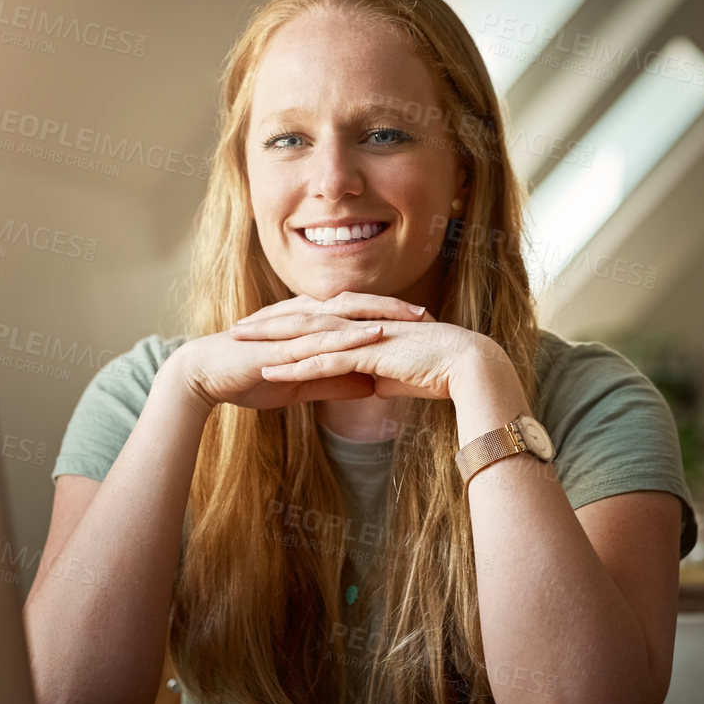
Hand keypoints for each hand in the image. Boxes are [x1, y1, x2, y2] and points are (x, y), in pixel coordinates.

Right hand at [169, 293, 419, 413]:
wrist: (203, 376)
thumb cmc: (247, 376)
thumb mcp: (301, 382)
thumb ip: (334, 381)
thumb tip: (370, 386)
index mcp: (307, 322)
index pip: (354, 314)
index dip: (387, 316)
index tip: (420, 324)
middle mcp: (303, 316)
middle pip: (357, 306)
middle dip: (393, 308)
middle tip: (428, 316)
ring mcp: (293, 326)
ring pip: (344, 315)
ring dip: (380, 315)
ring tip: (412, 320)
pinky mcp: (283, 342)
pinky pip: (323, 336)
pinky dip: (351, 334)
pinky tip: (374, 335)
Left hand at [233, 292, 503, 401]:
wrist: (469, 367)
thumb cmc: (440, 372)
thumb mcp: (400, 375)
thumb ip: (379, 374)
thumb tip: (369, 384)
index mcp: (365, 324)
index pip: (318, 321)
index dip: (286, 324)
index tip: (259, 330)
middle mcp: (359, 323)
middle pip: (304, 319)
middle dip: (267, 324)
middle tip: (235, 328)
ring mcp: (363, 335)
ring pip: (307, 335)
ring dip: (271, 340)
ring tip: (239, 344)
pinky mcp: (369, 352)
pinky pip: (324, 359)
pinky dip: (295, 365)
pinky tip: (270, 370)